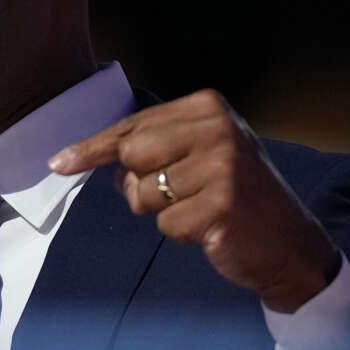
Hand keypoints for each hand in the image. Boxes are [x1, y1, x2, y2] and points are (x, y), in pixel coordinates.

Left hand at [48, 89, 340, 312]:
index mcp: (208, 107)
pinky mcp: (223, 205)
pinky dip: (183, 233)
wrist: (290, 242)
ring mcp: (222, 166)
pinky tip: (213, 228)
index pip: (132, 125)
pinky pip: (167, 225)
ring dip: (165, 212)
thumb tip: (79, 158)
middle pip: (131, 155)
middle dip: (141, 183)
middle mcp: (217, 128)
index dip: (92, 148)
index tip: (59, 163)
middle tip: (179, 192)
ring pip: (144, 195)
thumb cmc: (234, 195)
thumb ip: (152, 146)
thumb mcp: (199, 154)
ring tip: (202, 209)